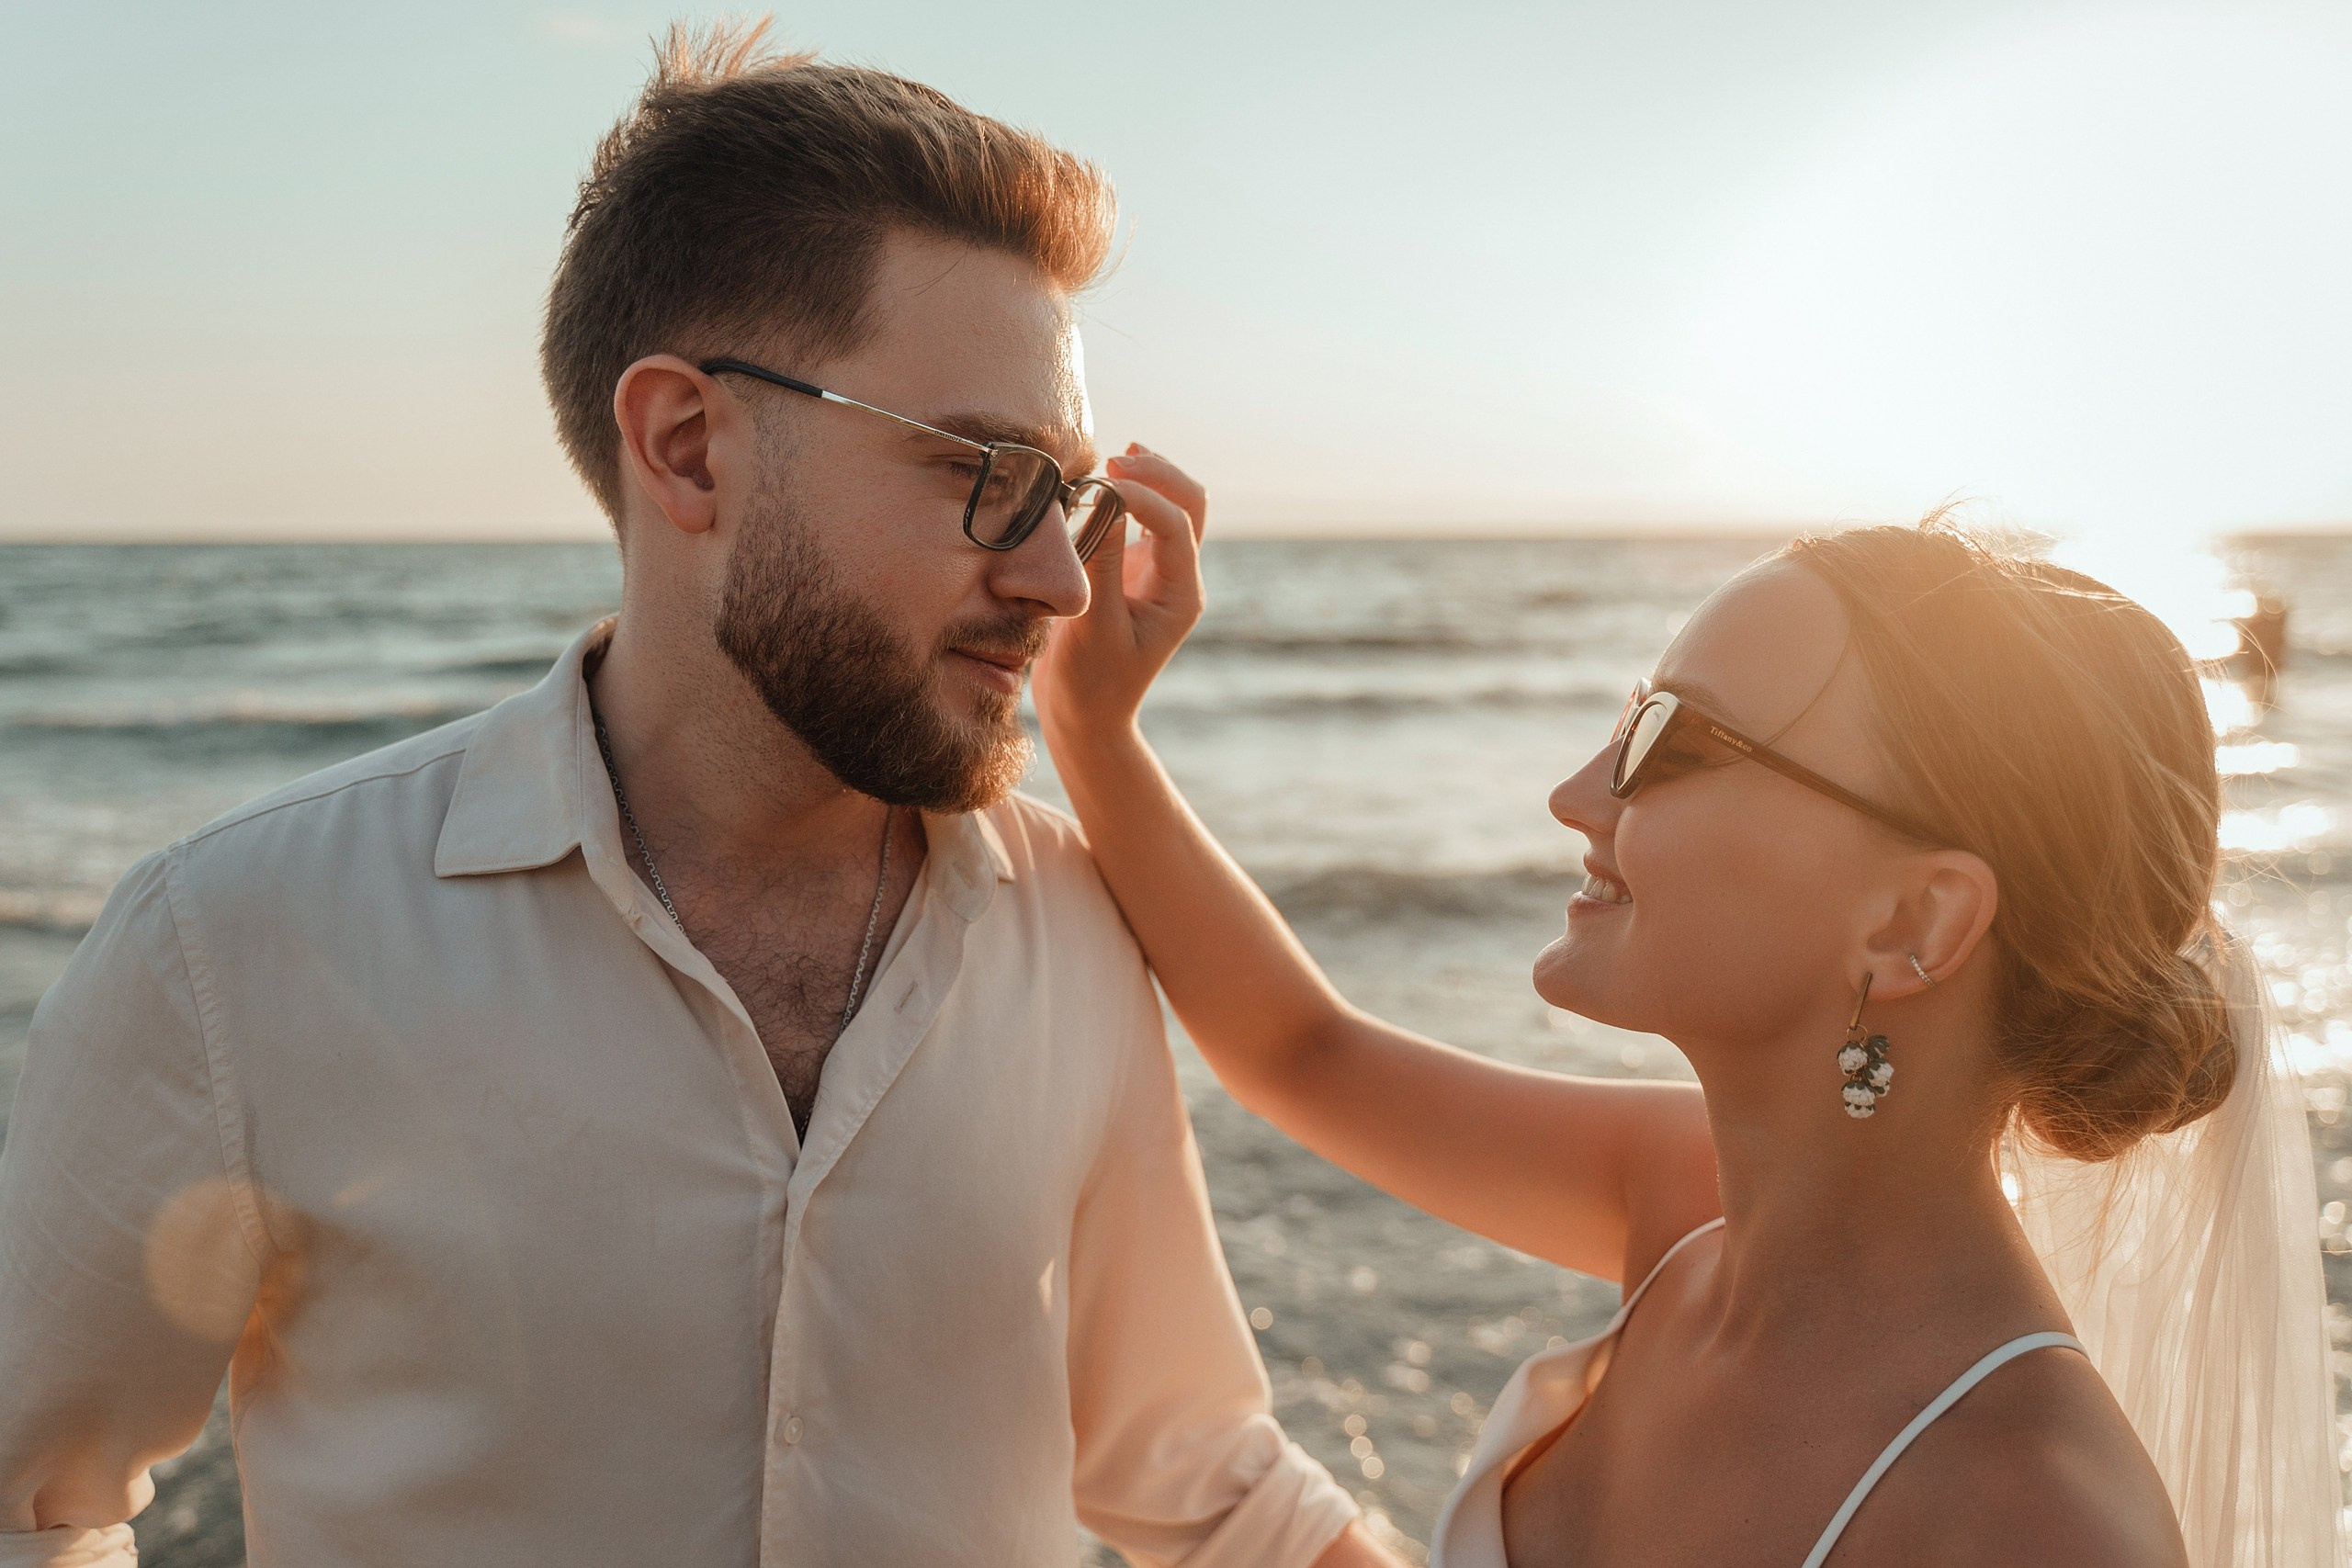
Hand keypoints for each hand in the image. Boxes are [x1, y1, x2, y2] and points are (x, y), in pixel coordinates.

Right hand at [1034, 443, 1206, 744]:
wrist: (1085, 719)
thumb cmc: (1090, 684)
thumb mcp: (1093, 627)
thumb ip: (1102, 565)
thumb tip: (1104, 500)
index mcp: (1181, 595)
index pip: (1177, 526)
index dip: (1143, 498)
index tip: (1100, 487)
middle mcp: (1177, 579)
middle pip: (1191, 505)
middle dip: (1160, 475)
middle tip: (1115, 460)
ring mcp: (1156, 573)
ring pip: (1173, 507)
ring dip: (1150, 479)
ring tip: (1114, 459)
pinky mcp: (1131, 572)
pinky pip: (1140, 521)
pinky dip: (1127, 495)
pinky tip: (1099, 483)